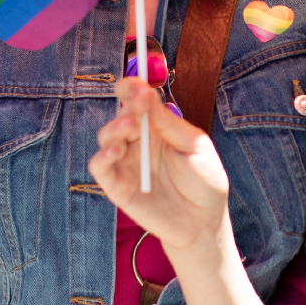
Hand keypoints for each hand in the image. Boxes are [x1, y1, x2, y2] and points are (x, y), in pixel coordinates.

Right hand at [89, 78, 229, 254]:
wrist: (204, 222)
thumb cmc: (204, 182)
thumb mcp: (196, 147)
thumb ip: (171, 125)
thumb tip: (149, 95)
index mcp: (157, 127)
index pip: (137, 101)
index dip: (132, 88)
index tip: (135, 82)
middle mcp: (138, 142)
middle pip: (122, 115)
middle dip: (128, 106)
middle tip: (138, 102)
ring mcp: (126, 163)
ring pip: (107, 138)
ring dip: (114, 128)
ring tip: (129, 125)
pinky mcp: (118, 186)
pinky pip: (101, 169)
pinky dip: (102, 158)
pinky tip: (113, 152)